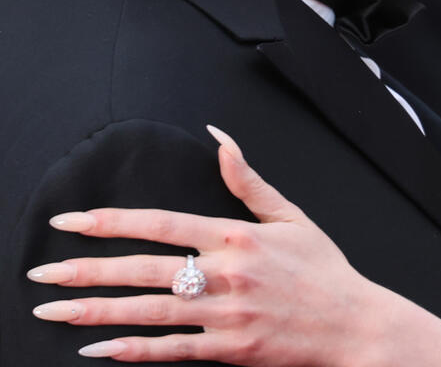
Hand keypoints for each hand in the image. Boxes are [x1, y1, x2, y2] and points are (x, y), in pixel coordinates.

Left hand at [27, 126, 391, 365]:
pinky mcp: (231, 348)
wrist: (354, 324)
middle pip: (144, 268)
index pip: (162, 223)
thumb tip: (220, 138)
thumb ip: (248, 180)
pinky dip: (133, 350)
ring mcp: (227, 313)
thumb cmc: (324, 270)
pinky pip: (172, 349)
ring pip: (149, 310)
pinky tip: (98, 347)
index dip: (113, 221)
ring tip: (54, 308)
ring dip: (96, 309)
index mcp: (238, 236)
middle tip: (42, 269)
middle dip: (87, 268)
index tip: (72, 220)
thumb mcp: (291, 216)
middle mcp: (228, 273)